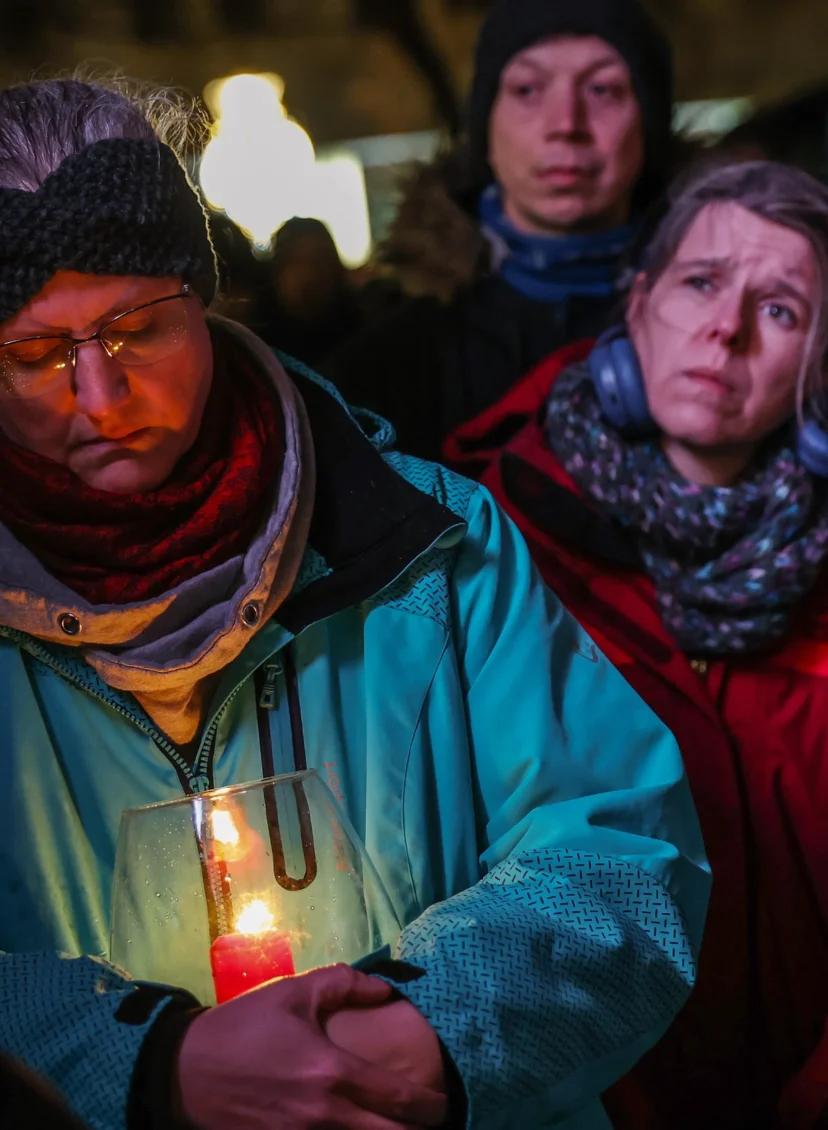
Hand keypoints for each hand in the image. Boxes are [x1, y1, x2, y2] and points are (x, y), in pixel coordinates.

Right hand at [177, 964, 446, 1129]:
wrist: (185, 1071)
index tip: (444, 1103)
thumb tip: (387, 989)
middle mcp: (324, 1115)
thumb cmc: (244, 1027)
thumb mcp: (294, 993)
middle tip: (432, 1124)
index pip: (399, 1098)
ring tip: (398, 1128)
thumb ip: (344, 984)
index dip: (430, 1105)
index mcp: (332, 1072)